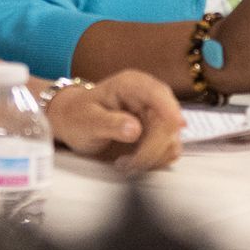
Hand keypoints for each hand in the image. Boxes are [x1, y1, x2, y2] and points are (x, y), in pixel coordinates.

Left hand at [48, 71, 183, 172]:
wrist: (74, 122)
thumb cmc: (78, 116)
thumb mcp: (87, 120)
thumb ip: (110, 123)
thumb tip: (135, 130)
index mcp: (132, 85)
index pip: (159, 93)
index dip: (171, 110)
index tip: (176, 127)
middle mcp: (149, 97)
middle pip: (169, 123)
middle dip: (151, 148)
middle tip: (127, 163)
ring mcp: (157, 115)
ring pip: (171, 140)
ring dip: (151, 158)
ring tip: (125, 163)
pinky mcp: (159, 132)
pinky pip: (168, 150)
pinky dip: (154, 161)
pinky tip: (133, 161)